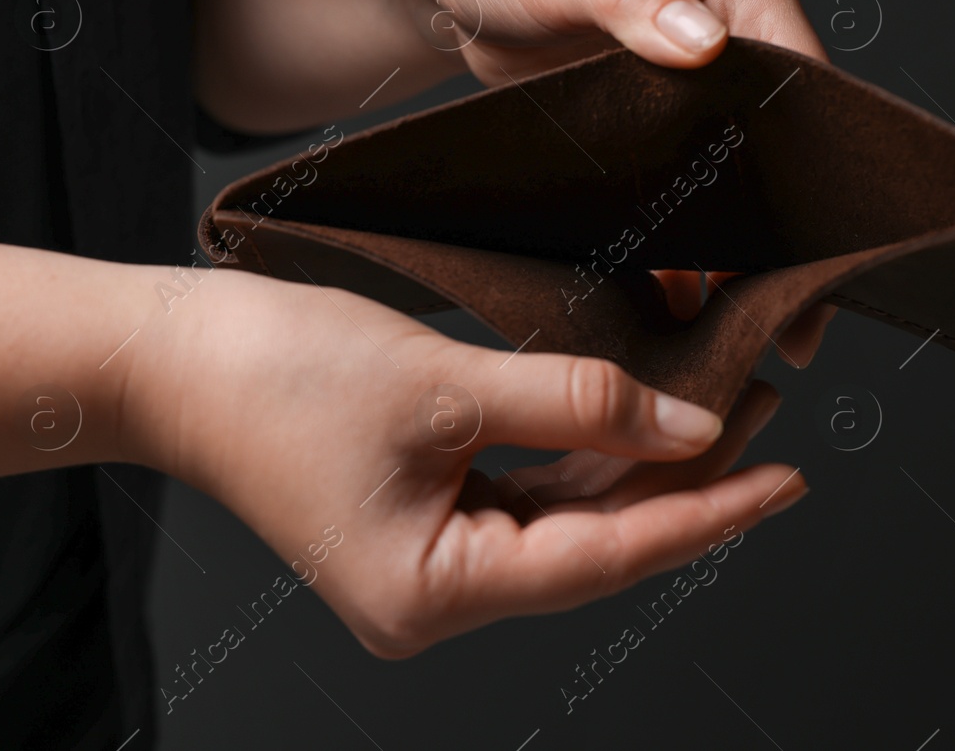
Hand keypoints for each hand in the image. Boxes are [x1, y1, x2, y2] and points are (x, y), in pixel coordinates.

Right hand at [125, 267, 806, 657]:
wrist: (169, 358)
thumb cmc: (279, 375)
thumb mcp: (448, 386)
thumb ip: (578, 406)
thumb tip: (688, 423)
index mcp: (433, 594)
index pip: (606, 558)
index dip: (704, 515)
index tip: (784, 480)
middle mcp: (435, 596)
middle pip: (592, 542)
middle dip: (680, 481)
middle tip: (766, 417)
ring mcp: (426, 560)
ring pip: (565, 517)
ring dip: (637, 463)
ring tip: (722, 406)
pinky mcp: (418, 517)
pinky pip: (524, 493)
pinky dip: (582, 455)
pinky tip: (636, 418)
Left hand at [356, 0, 838, 353]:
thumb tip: (706, 44)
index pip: (800, 73)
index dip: (811, 158)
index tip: (802, 240)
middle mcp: (736, 21)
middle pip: (786, 137)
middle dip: (787, 224)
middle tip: (790, 319)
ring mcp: (702, 75)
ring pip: (743, 173)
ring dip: (742, 246)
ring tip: (742, 330)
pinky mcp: (663, 117)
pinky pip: (691, 188)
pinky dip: (689, 244)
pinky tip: (683, 308)